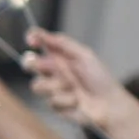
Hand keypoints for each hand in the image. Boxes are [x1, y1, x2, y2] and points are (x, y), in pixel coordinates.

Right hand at [23, 29, 138, 138]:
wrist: (108, 105)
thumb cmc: (100, 79)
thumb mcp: (85, 56)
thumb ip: (63, 43)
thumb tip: (43, 34)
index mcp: (60, 56)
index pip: (41, 43)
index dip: (34, 39)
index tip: (32, 40)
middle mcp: (53, 71)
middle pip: (29, 63)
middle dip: (32, 63)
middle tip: (38, 63)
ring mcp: (52, 88)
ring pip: (37, 85)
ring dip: (56, 86)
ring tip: (74, 88)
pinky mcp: (54, 104)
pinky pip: (51, 100)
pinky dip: (67, 99)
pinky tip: (78, 101)